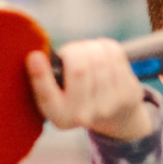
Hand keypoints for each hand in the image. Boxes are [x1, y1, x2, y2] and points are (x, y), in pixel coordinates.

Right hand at [26, 39, 152, 140]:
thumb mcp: (57, 94)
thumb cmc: (77, 96)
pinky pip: (115, 55)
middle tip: (72, 51)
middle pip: (78, 69)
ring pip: (99, 58)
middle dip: (74, 51)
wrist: (115, 115)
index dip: (40, 74)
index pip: (46, 95)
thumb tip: (37, 54)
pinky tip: (102, 51)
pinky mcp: (128, 93)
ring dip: (90, 46)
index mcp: (59, 116)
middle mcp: (83, 116)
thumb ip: (47, 77)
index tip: (34, 56)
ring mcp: (108, 106)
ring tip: (86, 50)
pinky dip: (106, 46)